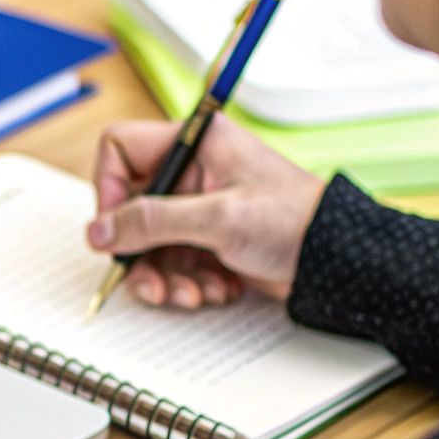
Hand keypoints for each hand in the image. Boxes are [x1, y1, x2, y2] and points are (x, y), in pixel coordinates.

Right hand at [85, 115, 324, 307]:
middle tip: (149, 280)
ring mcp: (200, 206)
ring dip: (164, 274)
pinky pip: (174, 259)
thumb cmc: (294, 222)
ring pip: (149, 240)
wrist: (341, 262)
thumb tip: (97, 232)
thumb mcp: (217, 219)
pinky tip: (214, 291)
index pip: (121, 149)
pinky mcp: (210, 238)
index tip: (116, 227)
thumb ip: (150, 222)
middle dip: (139, 250)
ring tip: (189, 295)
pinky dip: (186, 281)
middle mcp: (193, 171)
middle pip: (131, 206)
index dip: (109, 189)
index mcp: (194, 143)